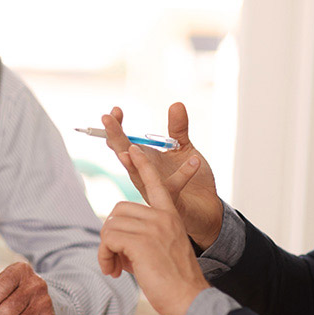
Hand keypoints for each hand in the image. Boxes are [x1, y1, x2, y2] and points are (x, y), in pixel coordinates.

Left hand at [98, 146, 209, 314]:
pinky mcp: (141, 241)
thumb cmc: (176, 283)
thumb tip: (115, 240)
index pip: (155, 184)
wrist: (190, 300)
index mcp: (171, 216)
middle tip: (116, 261)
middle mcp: (162, 217)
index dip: (142, 166)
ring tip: (115, 269)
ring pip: (110, 225)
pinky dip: (104, 256)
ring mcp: (152, 227)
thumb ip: (143, 238)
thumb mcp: (162, 252)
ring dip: (105, 249)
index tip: (132, 150)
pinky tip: (114, 271)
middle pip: (118, 211)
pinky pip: (108, 239)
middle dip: (110, 236)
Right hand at [102, 103, 222, 248]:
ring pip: (138, 175)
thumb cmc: (193, 182)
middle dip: (115, 137)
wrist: (207, 210)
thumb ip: (178, 129)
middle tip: (106, 119)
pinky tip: (195, 159)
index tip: (115, 110)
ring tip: (131, 147)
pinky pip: (173, 187)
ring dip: (134, 161)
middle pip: (123, 155)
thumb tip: (176, 104)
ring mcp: (154, 190)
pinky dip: (184, 173)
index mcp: (145, 161)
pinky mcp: (170, 203)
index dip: (117, 127)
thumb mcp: (185, 149)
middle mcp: (144, 175)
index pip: (124, 142)